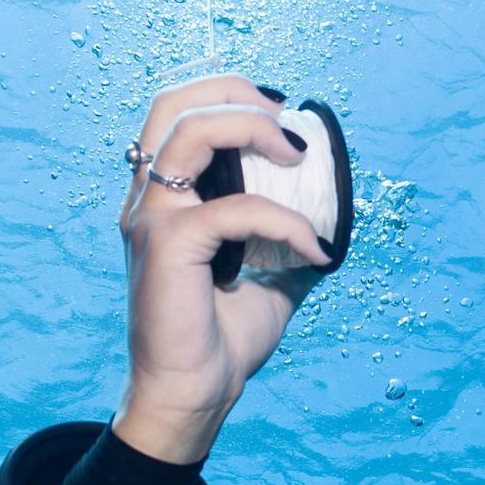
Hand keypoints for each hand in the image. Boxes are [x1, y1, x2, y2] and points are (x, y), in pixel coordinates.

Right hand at [109, 74, 333, 463]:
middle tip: (285, 122)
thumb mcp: (272, 276)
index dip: (228, 94)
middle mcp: (148, 199)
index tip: (281, 116)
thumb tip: (336, 216)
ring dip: (253, 129)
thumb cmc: (223, 338)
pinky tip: (314, 250)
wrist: (196, 393)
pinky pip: (236, 208)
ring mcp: (152, 218)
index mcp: (164, 198)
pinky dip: (285, 221)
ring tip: (297, 155)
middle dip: (235, 92)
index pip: (177, 112)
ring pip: (191, 131)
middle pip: (172, 102)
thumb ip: (290, 237)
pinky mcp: (168, 244)